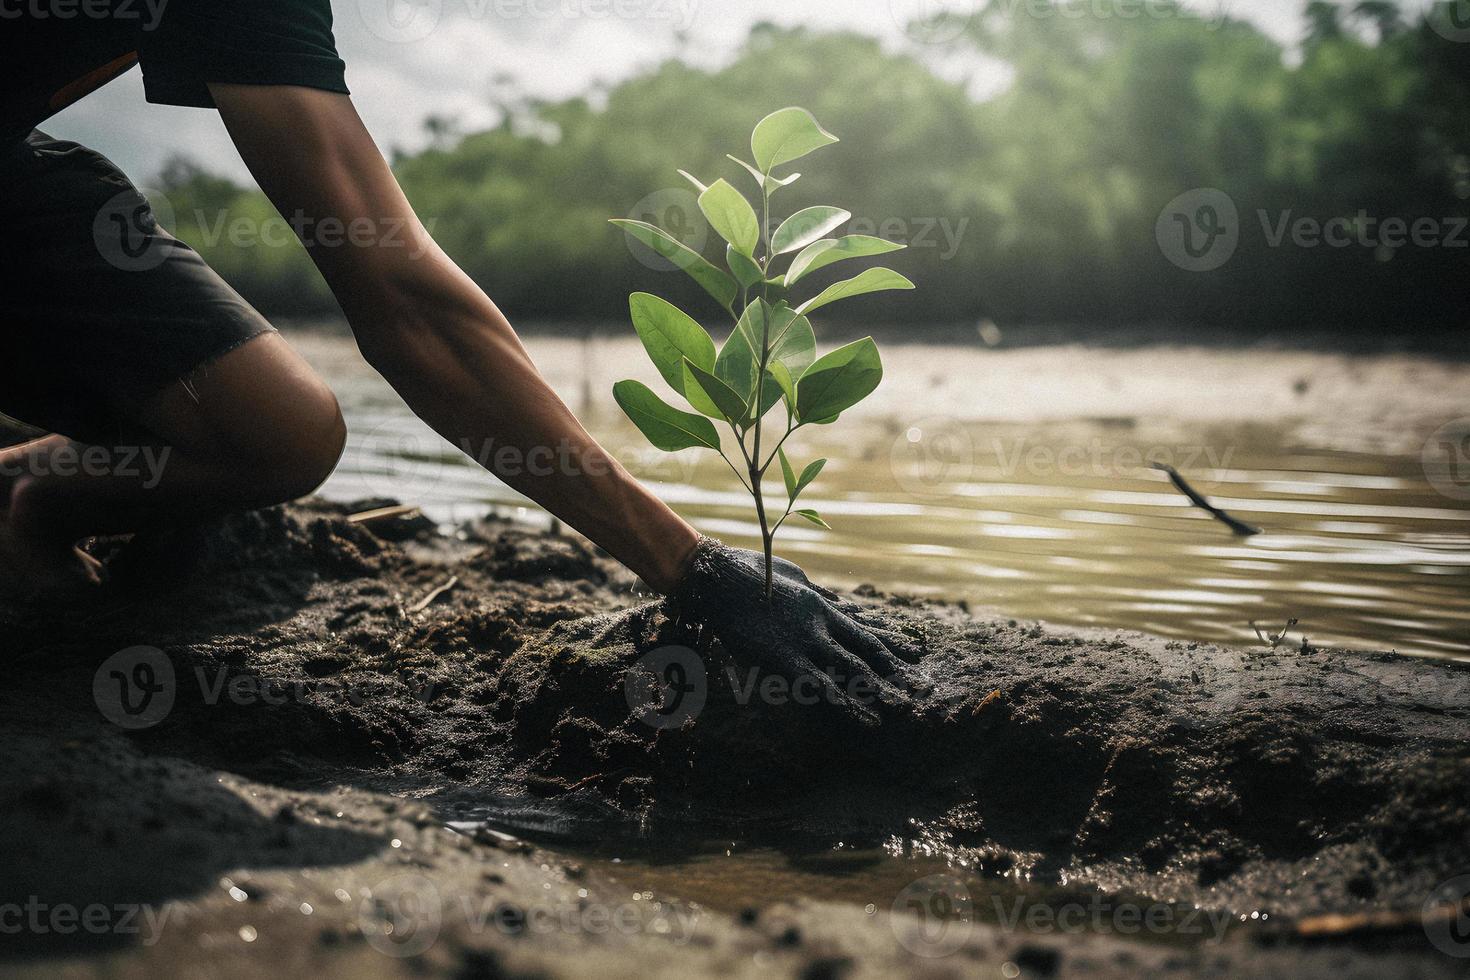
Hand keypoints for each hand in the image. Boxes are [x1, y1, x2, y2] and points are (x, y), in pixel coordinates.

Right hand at [671, 538, 921, 723]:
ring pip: (850, 671)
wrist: (718, 576)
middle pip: (865, 651)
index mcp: (822, 606)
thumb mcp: (793, 576)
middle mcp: (821, 624)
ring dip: (876, 691)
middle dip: (893, 671)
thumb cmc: (749, 572)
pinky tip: (863, 717)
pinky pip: (820, 685)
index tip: (913, 655)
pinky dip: (844, 703)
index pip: (864, 630)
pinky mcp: (783, 657)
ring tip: (900, 709)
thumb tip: (832, 599)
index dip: (890, 645)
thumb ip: (815, 592)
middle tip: (921, 688)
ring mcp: (805, 641)